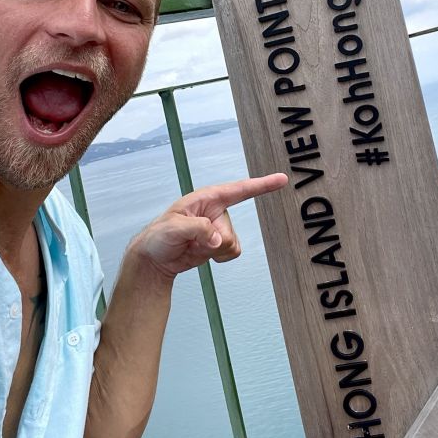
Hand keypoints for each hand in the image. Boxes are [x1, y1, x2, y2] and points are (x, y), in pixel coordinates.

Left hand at [130, 173, 287, 280]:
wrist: (155, 258)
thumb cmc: (159, 236)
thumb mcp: (173, 228)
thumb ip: (197, 229)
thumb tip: (217, 239)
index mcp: (207, 198)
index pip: (239, 189)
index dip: (262, 184)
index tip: (282, 179)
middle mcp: (216, 211)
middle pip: (229, 231)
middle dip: (211, 242)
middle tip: (188, 242)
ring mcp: (218, 228)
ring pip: (232, 244)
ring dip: (214, 251)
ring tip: (192, 246)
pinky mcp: (219, 244)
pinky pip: (232, 253)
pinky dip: (219, 258)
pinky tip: (201, 254)